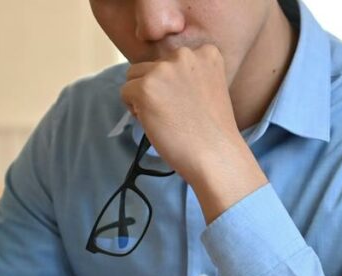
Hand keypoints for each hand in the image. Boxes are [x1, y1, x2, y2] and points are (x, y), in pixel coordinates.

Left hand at [121, 45, 266, 222]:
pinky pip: (125, 93)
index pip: (173, 60)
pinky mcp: (145, 87)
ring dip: (143, 98)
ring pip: (134, 77)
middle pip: (151, 66)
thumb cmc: (214, 132)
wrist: (217, 156)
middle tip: (176, 115)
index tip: (189, 104)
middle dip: (157, 89)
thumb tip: (157, 74)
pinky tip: (156, 124)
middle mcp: (184, 55)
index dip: (174, 84)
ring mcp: (163, 70)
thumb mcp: (211, 88)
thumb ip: (189, 75)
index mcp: (206, 52)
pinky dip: (134, 110)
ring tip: (165, 119)